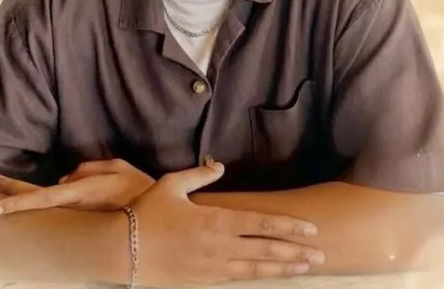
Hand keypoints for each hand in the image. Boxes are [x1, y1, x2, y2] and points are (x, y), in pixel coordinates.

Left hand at [0, 159, 154, 214]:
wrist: (157, 219)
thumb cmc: (139, 189)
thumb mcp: (118, 167)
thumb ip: (88, 168)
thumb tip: (63, 179)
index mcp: (82, 192)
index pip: (43, 196)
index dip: (17, 199)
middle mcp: (75, 210)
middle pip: (38, 204)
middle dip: (12, 196)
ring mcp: (77, 220)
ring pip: (49, 209)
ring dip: (33, 199)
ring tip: (13, 188)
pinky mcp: (83, 227)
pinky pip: (62, 213)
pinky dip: (51, 206)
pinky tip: (45, 201)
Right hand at [125, 161, 321, 286]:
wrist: (123, 250)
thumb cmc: (146, 213)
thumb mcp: (171, 185)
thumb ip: (200, 175)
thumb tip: (221, 167)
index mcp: (215, 220)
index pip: (261, 223)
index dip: (288, 226)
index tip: (310, 228)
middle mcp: (219, 246)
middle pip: (266, 249)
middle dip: (295, 250)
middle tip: (321, 253)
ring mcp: (212, 268)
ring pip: (256, 269)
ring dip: (282, 268)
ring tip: (304, 267)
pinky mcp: (202, 282)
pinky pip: (237, 280)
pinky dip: (258, 278)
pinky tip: (270, 277)